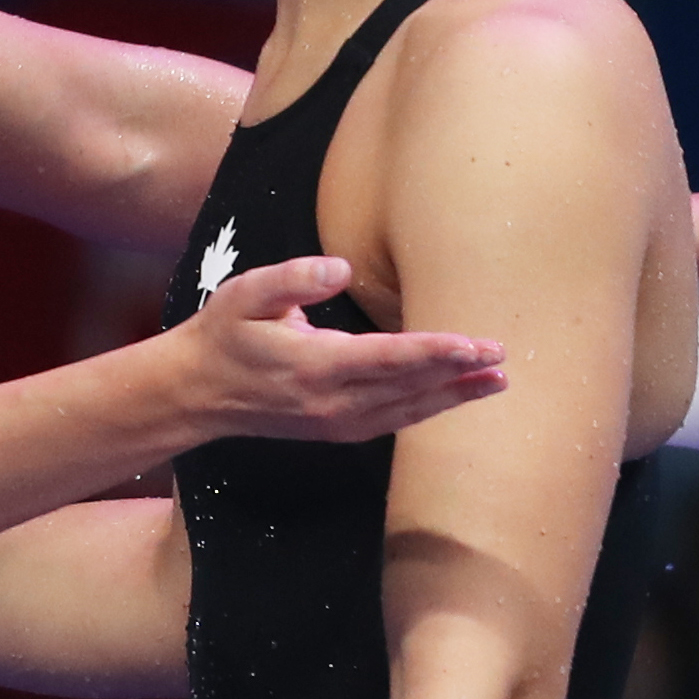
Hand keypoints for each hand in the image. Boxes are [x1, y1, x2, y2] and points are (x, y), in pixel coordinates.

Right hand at [178, 256, 505, 443]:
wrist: (196, 393)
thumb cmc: (224, 333)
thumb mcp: (245, 294)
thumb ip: (292, 279)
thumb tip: (339, 268)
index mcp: (314, 365)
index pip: (388, 359)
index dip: (435, 352)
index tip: (474, 344)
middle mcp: (332, 401)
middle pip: (409, 389)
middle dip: (459, 373)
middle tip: (502, 357)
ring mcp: (336, 422)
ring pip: (408, 412)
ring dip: (454, 397)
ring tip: (496, 382)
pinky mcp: (337, 430)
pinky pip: (394, 421)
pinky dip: (429, 410)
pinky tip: (453, 397)